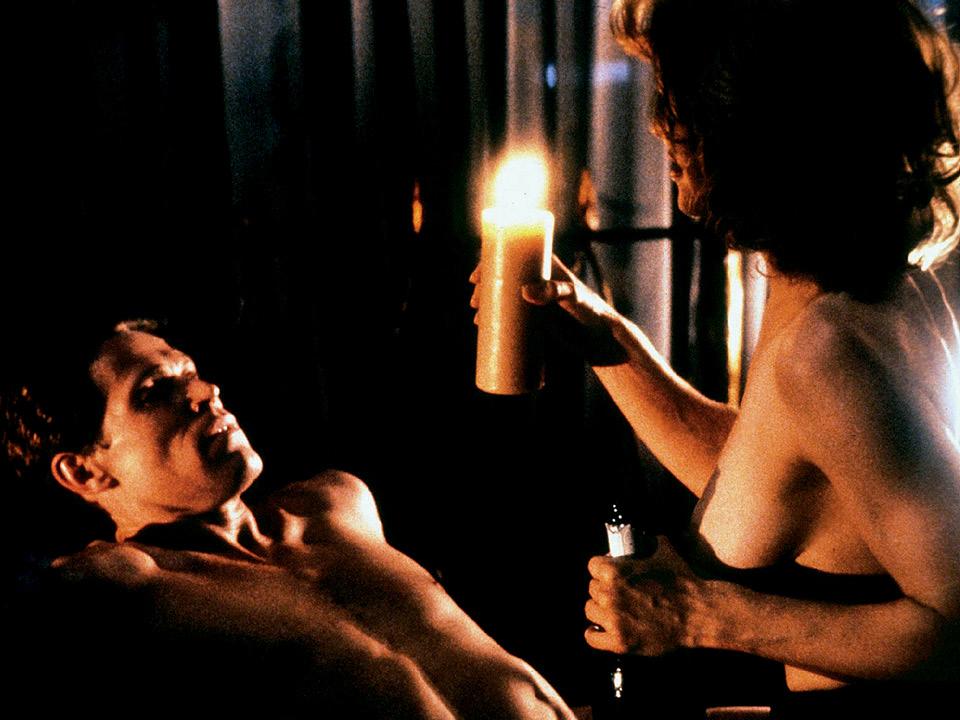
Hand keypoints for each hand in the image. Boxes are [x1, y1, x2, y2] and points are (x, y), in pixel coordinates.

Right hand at [469, 255, 626, 364]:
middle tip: (474, 302)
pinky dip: (497, 320)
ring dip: (488, 305)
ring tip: (477, 318)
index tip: (476, 276)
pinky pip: (513, 316)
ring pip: (506, 299)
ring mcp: (537, 301)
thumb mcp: (573, 297)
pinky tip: (484, 328)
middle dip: (485, 288)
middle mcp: (538, 281)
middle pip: (504, 279)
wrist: (602, 339)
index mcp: (546, 266)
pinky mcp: (538, 320)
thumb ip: (554, 291)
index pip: (513, 256)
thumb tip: (525, 291)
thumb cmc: (591, 311)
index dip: (490, 263)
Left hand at [585, 535, 708, 654]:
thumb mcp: (665, 552)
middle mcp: (609, 595)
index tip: (611, 573)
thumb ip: (650, 542)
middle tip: (618, 594)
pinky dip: (595, 633)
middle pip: (592, 588)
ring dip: (600, 609)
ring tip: (613, 610)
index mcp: (614, 571)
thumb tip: (645, 536)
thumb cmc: (682, 582)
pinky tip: (602, 629)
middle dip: (604, 589)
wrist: (698, 614)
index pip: (593, 566)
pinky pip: (592, 637)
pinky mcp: (620, 642)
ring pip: (590, 610)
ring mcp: (613, 620)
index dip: (603, 568)